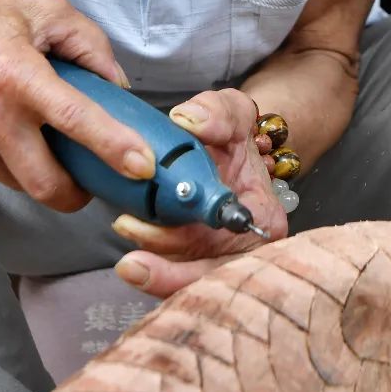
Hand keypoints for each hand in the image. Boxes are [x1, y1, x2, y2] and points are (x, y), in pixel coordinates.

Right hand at [0, 0, 154, 210]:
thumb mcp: (45, 10)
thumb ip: (91, 45)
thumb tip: (119, 86)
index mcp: (18, 73)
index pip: (74, 119)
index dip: (112, 146)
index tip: (141, 166)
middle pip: (48, 184)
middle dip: (79, 193)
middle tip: (93, 179)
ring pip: (25, 185)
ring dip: (47, 176)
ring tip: (47, 141)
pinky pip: (0, 175)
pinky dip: (17, 163)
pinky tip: (12, 132)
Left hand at [113, 88, 288, 296]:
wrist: (229, 146)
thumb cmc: (234, 133)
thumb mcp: (233, 111)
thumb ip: (218, 112)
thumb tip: (190, 122)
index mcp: (263, 218)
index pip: (228, 243)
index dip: (190, 247)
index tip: (153, 236)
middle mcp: (245, 245)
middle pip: (209, 275)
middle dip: (168, 275)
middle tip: (130, 265)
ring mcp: (219, 254)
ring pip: (188, 279)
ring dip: (155, 272)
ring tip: (127, 254)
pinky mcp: (196, 257)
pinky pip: (175, 273)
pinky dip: (155, 270)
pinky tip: (134, 261)